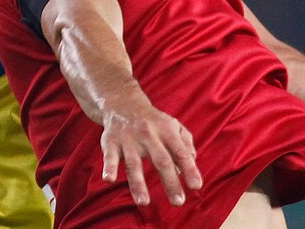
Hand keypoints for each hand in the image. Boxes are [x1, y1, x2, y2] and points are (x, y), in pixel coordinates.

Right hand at [98, 93, 202, 207]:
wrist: (123, 103)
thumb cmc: (154, 121)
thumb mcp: (173, 126)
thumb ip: (186, 143)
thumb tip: (192, 163)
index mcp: (167, 132)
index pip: (181, 152)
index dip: (190, 169)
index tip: (196, 186)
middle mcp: (149, 135)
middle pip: (161, 160)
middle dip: (170, 182)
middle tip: (178, 202)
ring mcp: (129, 139)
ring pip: (134, 163)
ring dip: (138, 183)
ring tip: (143, 202)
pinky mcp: (111, 142)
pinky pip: (110, 156)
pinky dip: (109, 167)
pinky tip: (108, 179)